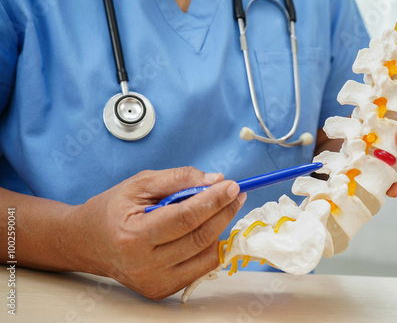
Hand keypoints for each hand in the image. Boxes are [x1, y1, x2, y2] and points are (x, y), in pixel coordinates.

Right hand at [73, 167, 245, 299]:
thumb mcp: (139, 184)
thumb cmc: (111, 210)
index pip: (185, 218)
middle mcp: (144, 265)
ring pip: (206, 255)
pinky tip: (207, 228)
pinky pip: (200, 268)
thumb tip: (215, 179)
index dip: (214, 200)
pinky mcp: (162, 290)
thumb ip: (178, 179)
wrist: (87, 243)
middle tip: (235, 194)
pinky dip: (210, 246)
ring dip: (220, 228)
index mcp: (133, 236)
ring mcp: (154, 282)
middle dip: (224, 212)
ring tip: (221, 208)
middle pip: (200, 237)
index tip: (232, 186)